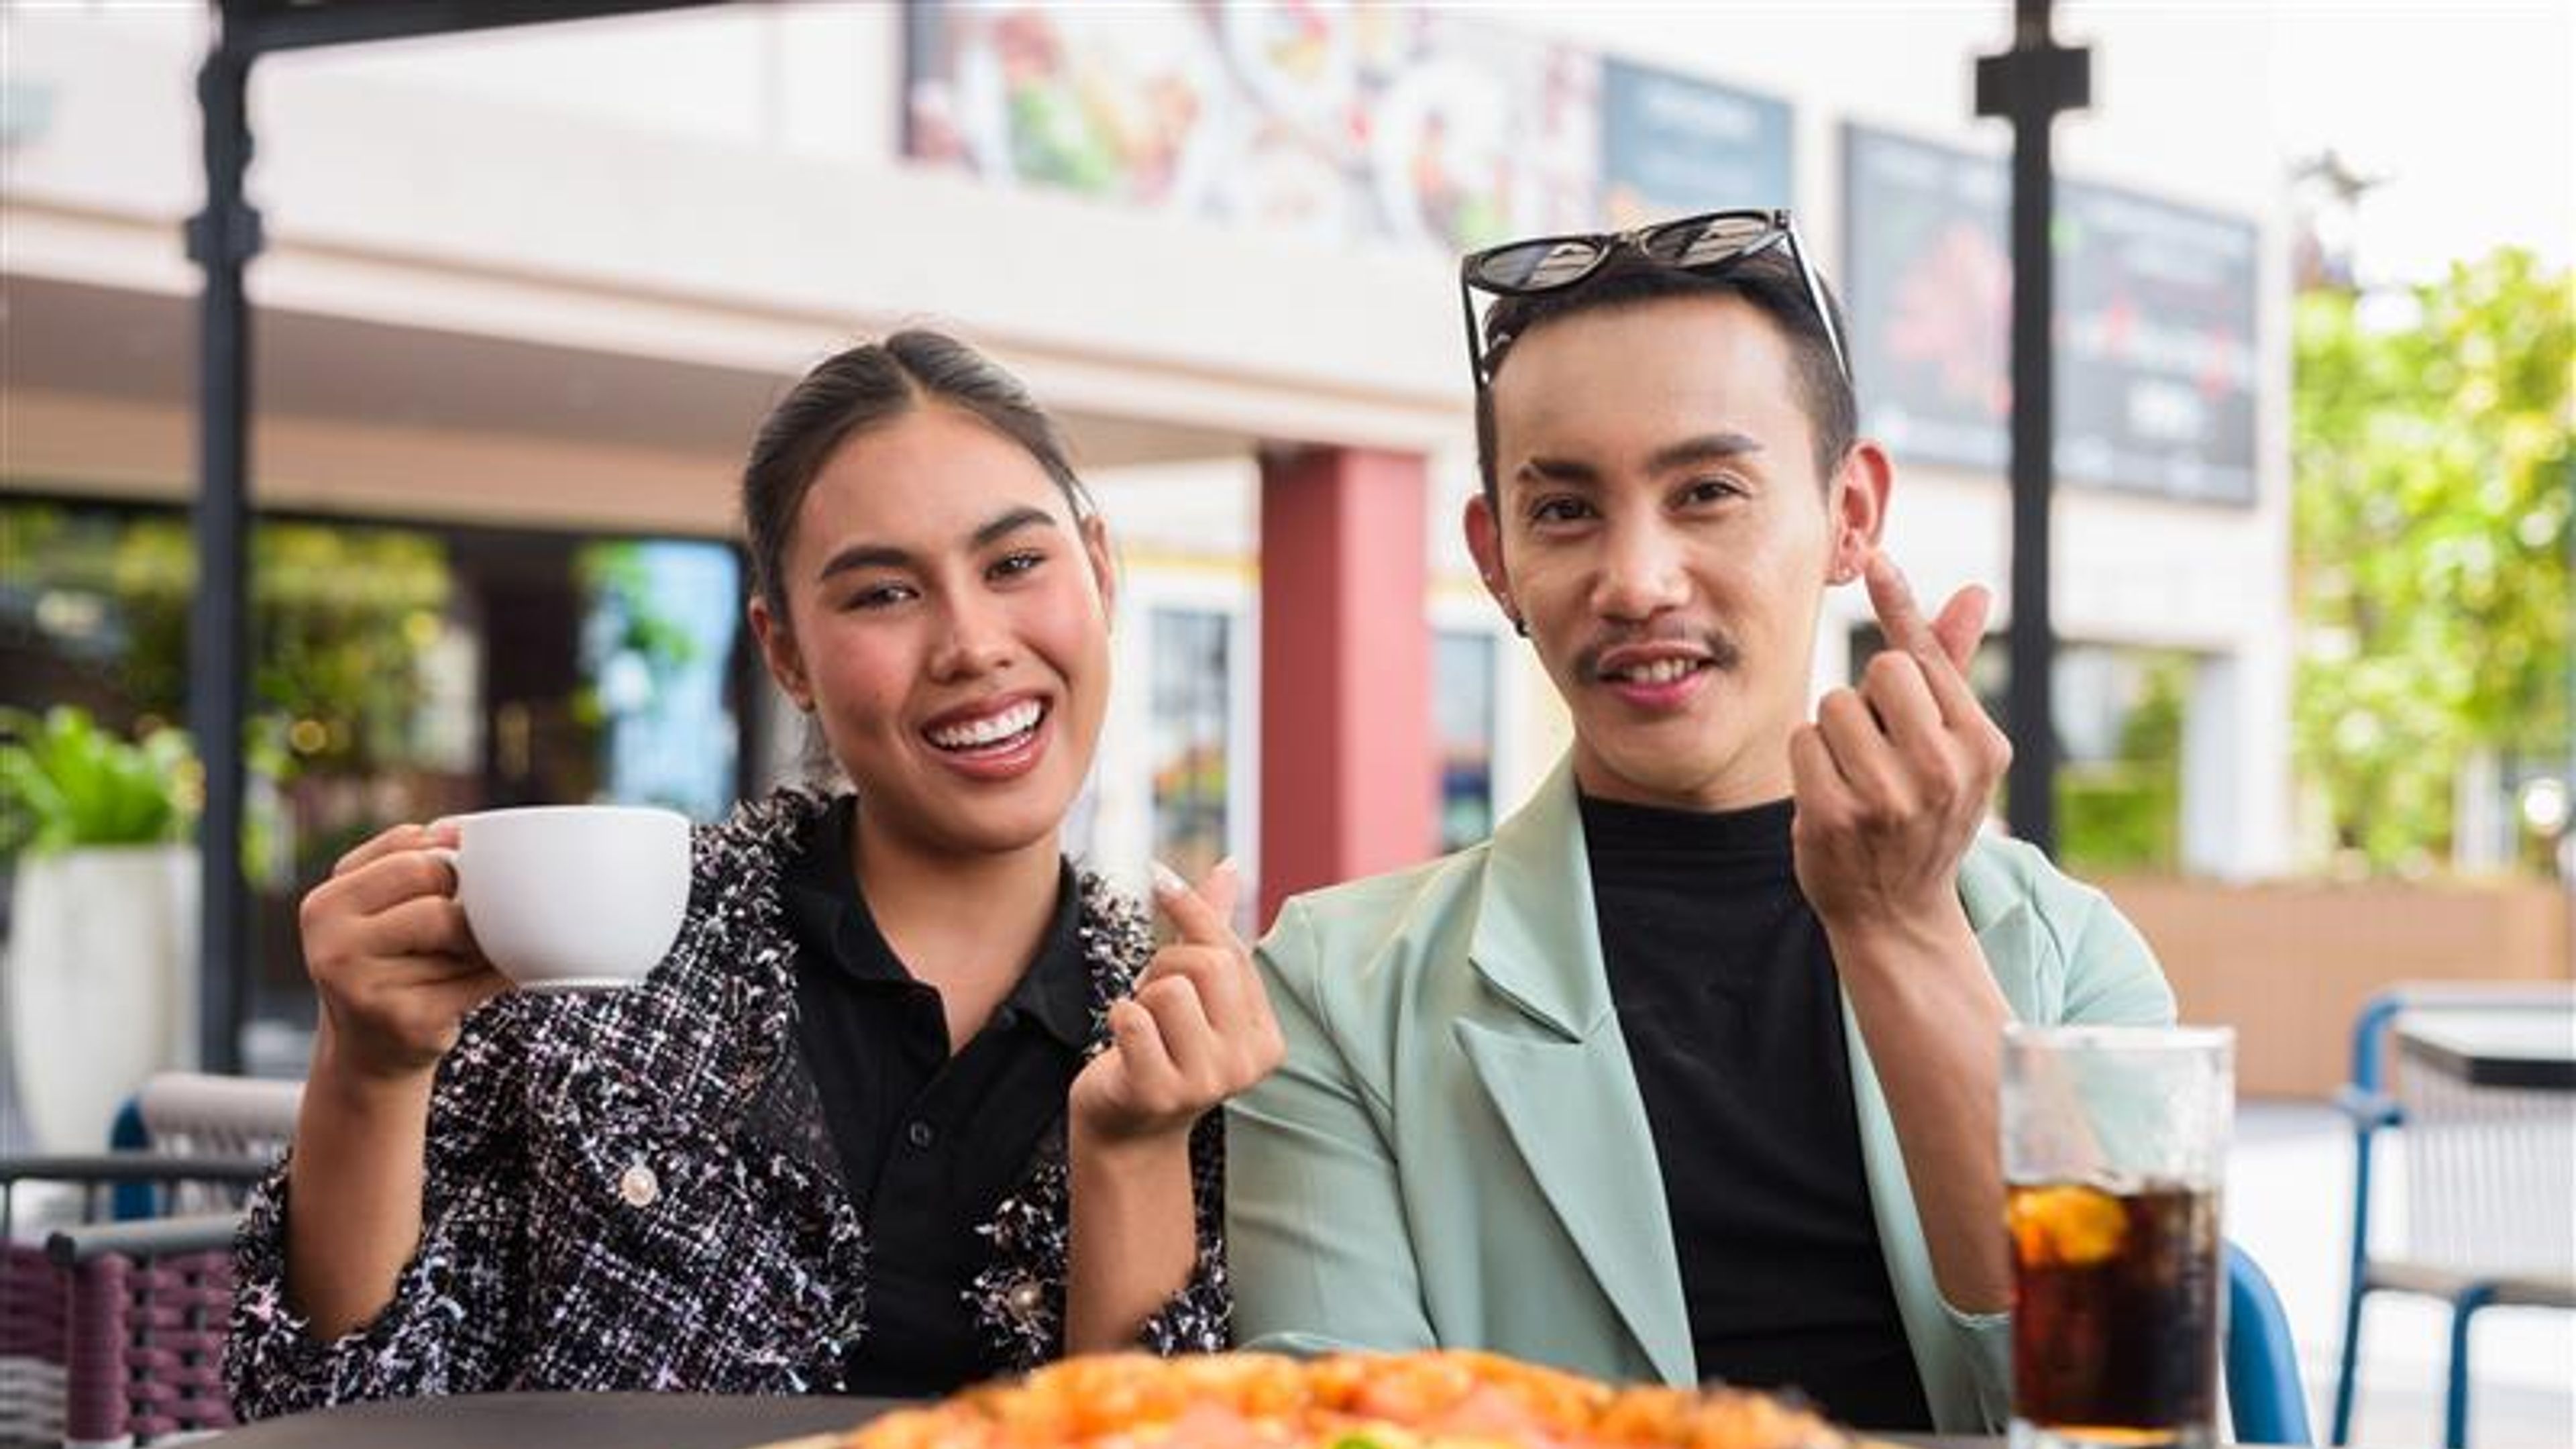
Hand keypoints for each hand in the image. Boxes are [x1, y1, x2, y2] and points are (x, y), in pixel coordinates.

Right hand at [298, 822, 510, 1088]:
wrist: (368, 1048)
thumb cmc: (379, 957)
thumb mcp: (372, 900)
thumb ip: (406, 853)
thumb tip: (457, 828)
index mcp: (324, 906)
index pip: (415, 859)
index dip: (449, 868)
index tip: (448, 886)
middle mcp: (335, 949)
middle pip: (439, 902)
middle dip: (463, 910)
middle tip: (455, 929)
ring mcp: (369, 992)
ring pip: (464, 941)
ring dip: (478, 945)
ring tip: (456, 959)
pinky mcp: (411, 1023)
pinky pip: (481, 980)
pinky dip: (494, 974)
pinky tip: (473, 981)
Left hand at [1068, 859, 1284, 1150]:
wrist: (1126, 1128)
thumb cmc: (1161, 1048)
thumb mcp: (1194, 991)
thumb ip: (1212, 929)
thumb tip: (1229, 866)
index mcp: (1267, 1038)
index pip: (1232, 950)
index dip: (1191, 909)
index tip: (1160, 877)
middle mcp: (1247, 1063)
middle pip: (1205, 965)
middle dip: (1163, 967)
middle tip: (1150, 999)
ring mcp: (1207, 1083)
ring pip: (1169, 990)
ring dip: (1141, 1000)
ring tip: (1143, 1029)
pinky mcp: (1160, 1093)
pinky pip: (1131, 1020)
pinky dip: (1119, 1020)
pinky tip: (1124, 1048)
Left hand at [1789, 549, 2012, 933]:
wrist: (1900, 915)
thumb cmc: (1925, 815)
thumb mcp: (1955, 748)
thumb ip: (1953, 667)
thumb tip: (1974, 590)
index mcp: (1982, 745)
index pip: (1930, 657)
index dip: (1899, 605)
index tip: (1876, 557)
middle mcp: (1944, 769)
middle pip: (1880, 670)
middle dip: (1869, 698)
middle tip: (1882, 749)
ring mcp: (1890, 797)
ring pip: (1835, 704)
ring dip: (1835, 732)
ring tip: (1859, 778)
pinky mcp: (1836, 816)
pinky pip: (1802, 740)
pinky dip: (1808, 762)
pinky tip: (1832, 798)